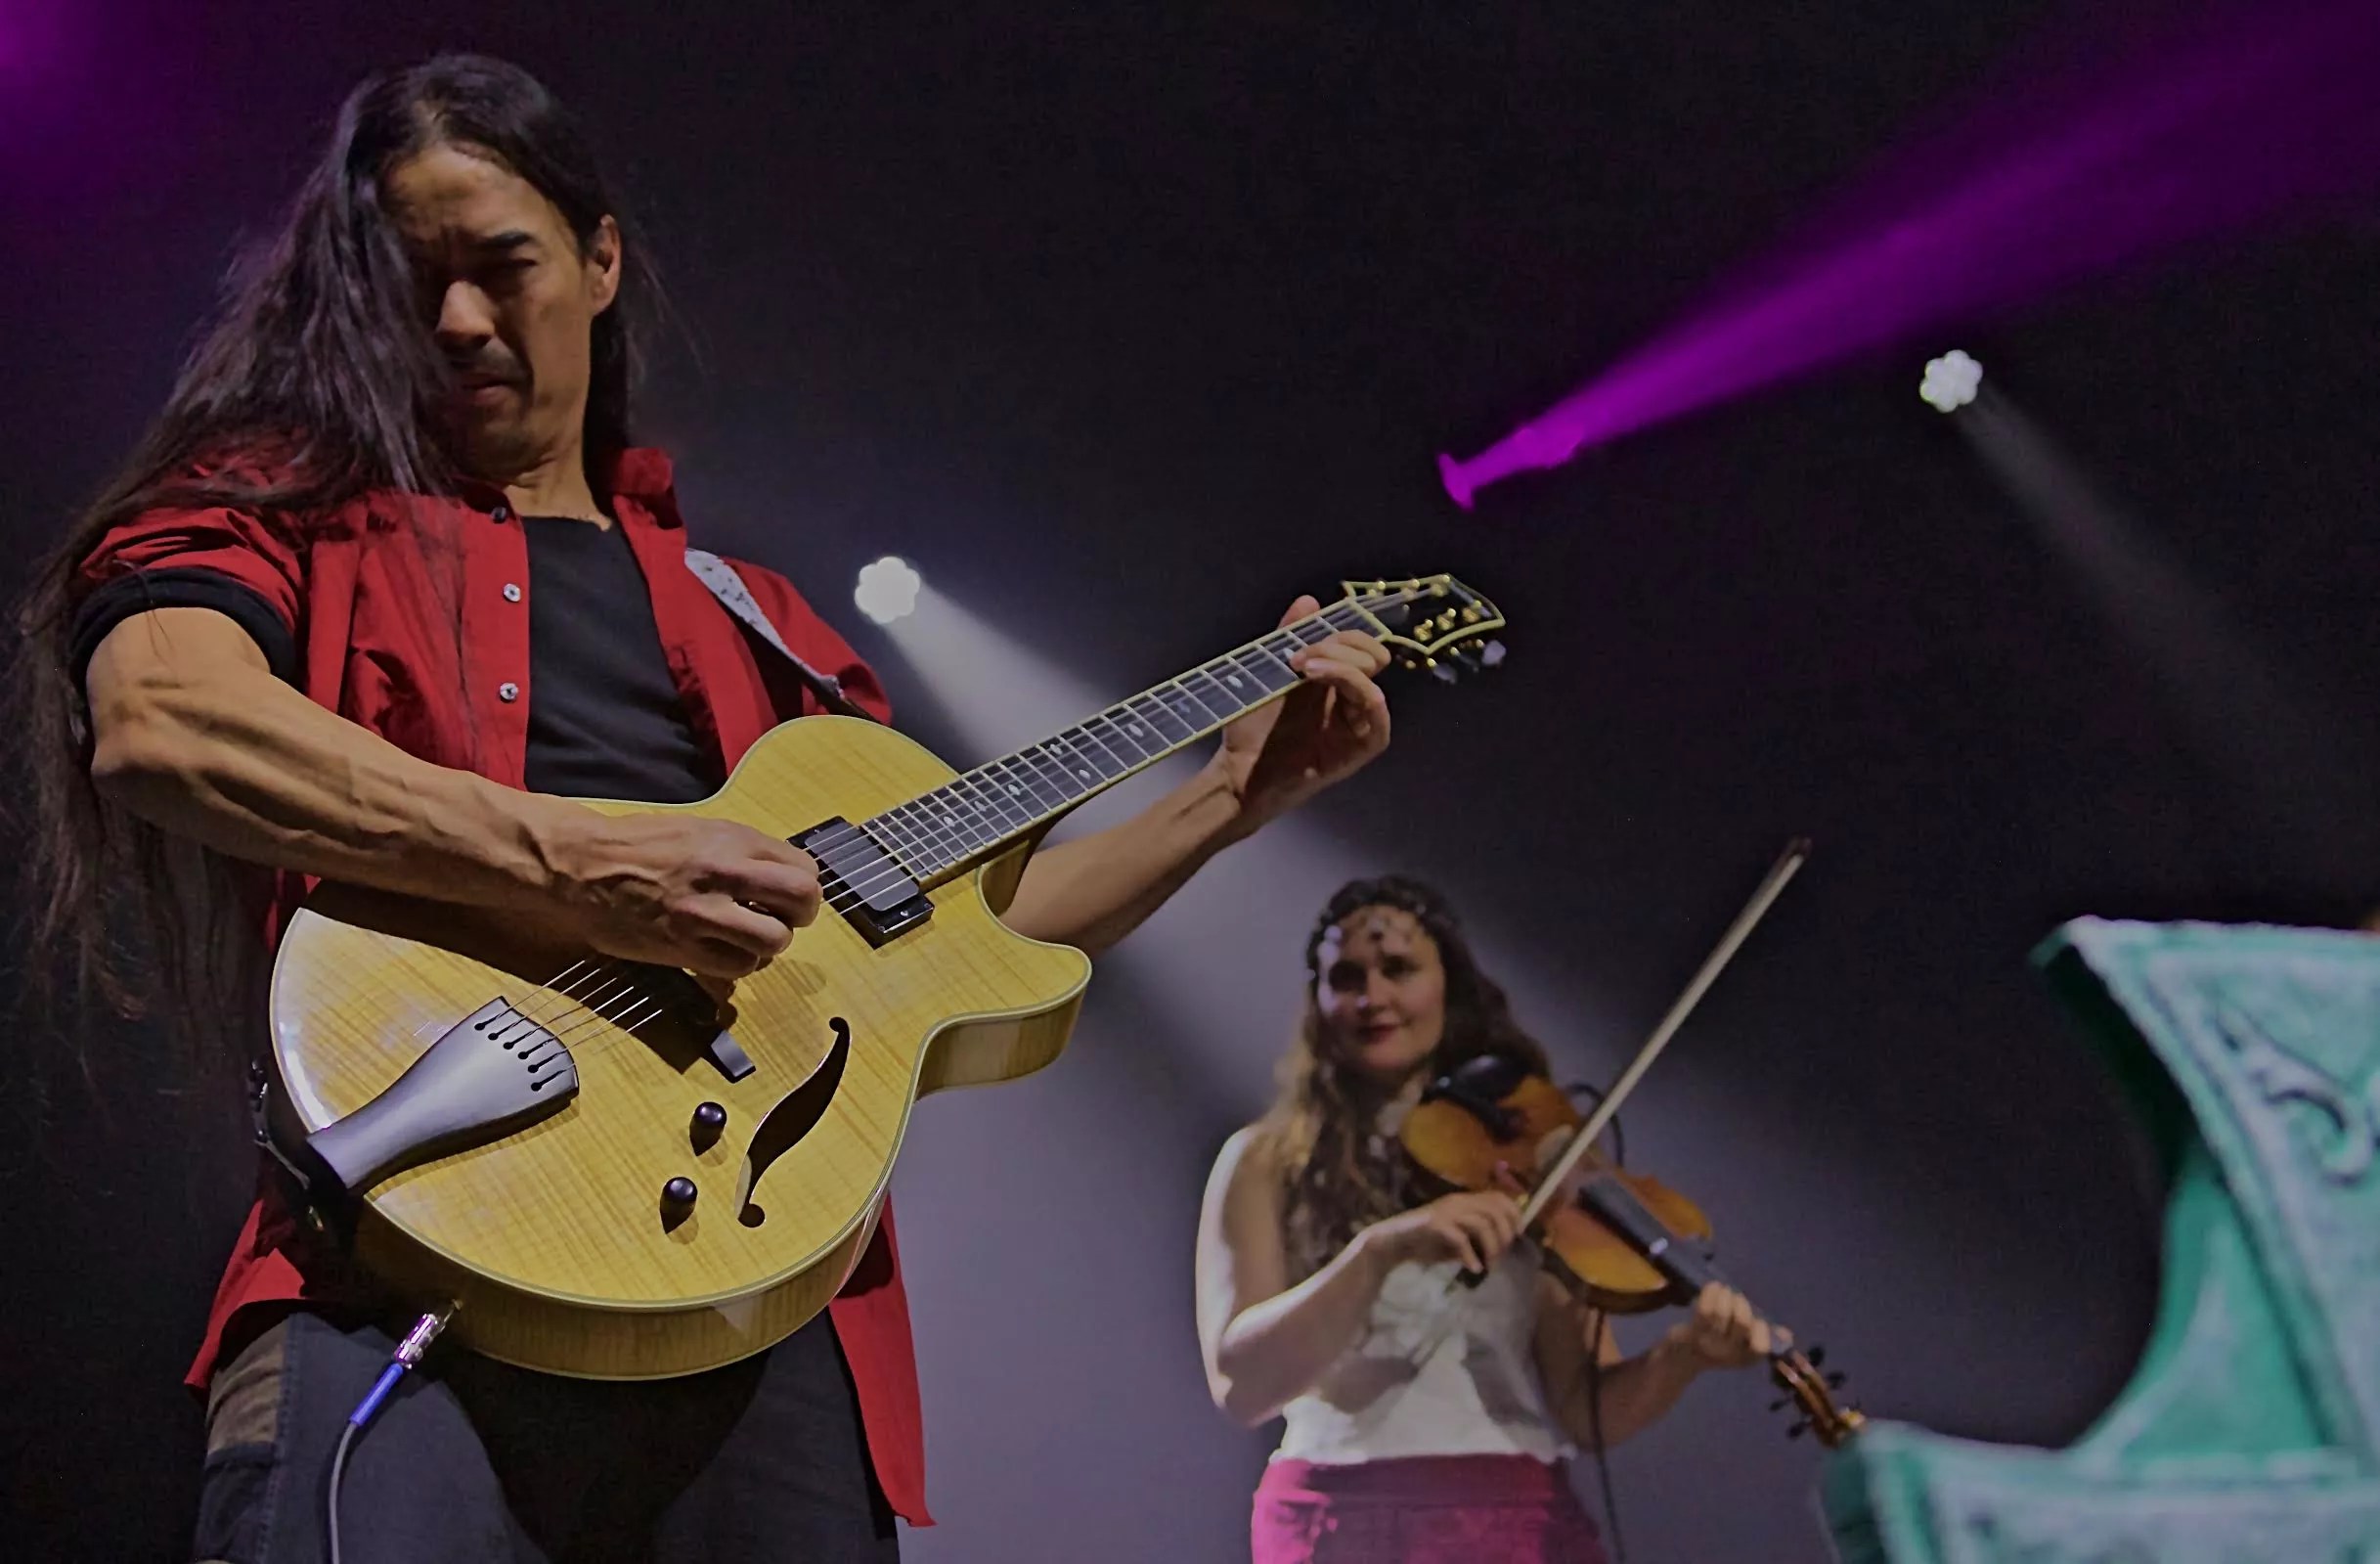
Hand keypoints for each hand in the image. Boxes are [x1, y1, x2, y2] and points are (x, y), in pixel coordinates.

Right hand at [551, 812, 820, 980]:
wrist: (581, 867)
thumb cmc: (637, 847)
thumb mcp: (699, 831)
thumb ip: (742, 852)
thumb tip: (781, 876)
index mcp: (732, 839)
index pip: (803, 867)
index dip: (802, 887)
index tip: (787, 896)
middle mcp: (724, 871)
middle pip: (802, 898)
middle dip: (800, 915)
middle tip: (782, 920)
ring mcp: (704, 911)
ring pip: (774, 940)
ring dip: (768, 944)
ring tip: (748, 938)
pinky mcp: (682, 946)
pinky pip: (737, 967)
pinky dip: (738, 965)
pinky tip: (722, 952)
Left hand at [1210, 597, 1390, 839]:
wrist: (1241, 773)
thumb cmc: (1253, 729)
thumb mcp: (1268, 673)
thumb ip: (1290, 637)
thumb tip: (1309, 601)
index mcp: (1334, 678)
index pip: (1357, 641)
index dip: (1336, 630)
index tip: (1300, 637)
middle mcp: (1351, 696)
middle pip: (1370, 652)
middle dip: (1338, 643)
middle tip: (1300, 656)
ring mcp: (1360, 720)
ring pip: (1371, 674)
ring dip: (1338, 661)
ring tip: (1302, 665)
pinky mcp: (1365, 744)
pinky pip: (1376, 708)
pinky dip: (1353, 684)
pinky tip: (1320, 677)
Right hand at [1364, 1188, 1524, 1273]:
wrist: (1393, 1242)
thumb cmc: (1425, 1240)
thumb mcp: (1457, 1238)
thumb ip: (1476, 1238)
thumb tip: (1501, 1248)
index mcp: (1465, 1200)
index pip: (1498, 1197)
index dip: (1514, 1214)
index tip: (1518, 1235)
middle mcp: (1458, 1201)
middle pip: (1495, 1210)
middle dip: (1505, 1234)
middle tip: (1501, 1255)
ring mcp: (1446, 1212)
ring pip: (1483, 1223)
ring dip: (1492, 1247)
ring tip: (1490, 1265)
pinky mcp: (1434, 1225)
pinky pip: (1461, 1238)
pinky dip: (1471, 1255)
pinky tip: (1474, 1269)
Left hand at [1665, 1283, 1787, 1369]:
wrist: (1683, 1355)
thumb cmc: (1718, 1343)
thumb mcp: (1742, 1345)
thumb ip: (1763, 1337)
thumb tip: (1786, 1335)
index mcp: (1745, 1358)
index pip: (1761, 1348)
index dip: (1762, 1329)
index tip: (1757, 1319)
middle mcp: (1728, 1354)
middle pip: (1742, 1323)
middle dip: (1742, 1304)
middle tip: (1736, 1298)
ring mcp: (1709, 1344)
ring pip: (1722, 1314)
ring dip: (1725, 1295)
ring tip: (1723, 1290)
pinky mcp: (1692, 1332)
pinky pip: (1704, 1310)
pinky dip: (1711, 1293)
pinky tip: (1713, 1286)